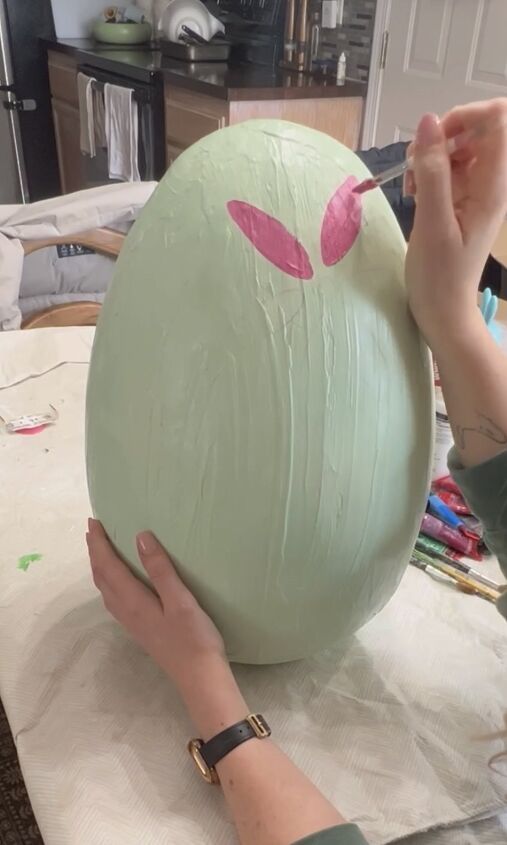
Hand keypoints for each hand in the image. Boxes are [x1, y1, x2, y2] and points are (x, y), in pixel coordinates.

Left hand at [86, 520, 225, 696]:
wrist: (199, 677)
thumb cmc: (194, 637)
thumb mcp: (180, 600)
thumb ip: (160, 569)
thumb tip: (140, 537)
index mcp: (133, 601)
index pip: (109, 566)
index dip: (99, 544)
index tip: (94, 522)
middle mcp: (126, 611)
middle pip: (102, 577)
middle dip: (95, 552)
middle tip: (93, 530)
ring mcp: (131, 622)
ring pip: (106, 589)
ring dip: (100, 566)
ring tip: (101, 549)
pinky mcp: (139, 628)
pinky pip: (114, 597)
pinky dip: (109, 580)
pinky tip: (119, 580)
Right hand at [405, 99, 506, 347]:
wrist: (443, 311)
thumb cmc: (439, 275)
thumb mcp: (431, 223)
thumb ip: (431, 172)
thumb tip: (428, 121)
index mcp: (493, 187)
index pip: (498, 121)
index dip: (466, 116)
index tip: (434, 140)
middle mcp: (490, 183)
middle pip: (476, 130)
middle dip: (441, 137)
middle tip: (416, 167)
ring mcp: (476, 191)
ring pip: (458, 148)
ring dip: (430, 157)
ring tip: (411, 185)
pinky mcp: (461, 200)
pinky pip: (448, 169)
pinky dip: (428, 173)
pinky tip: (413, 194)